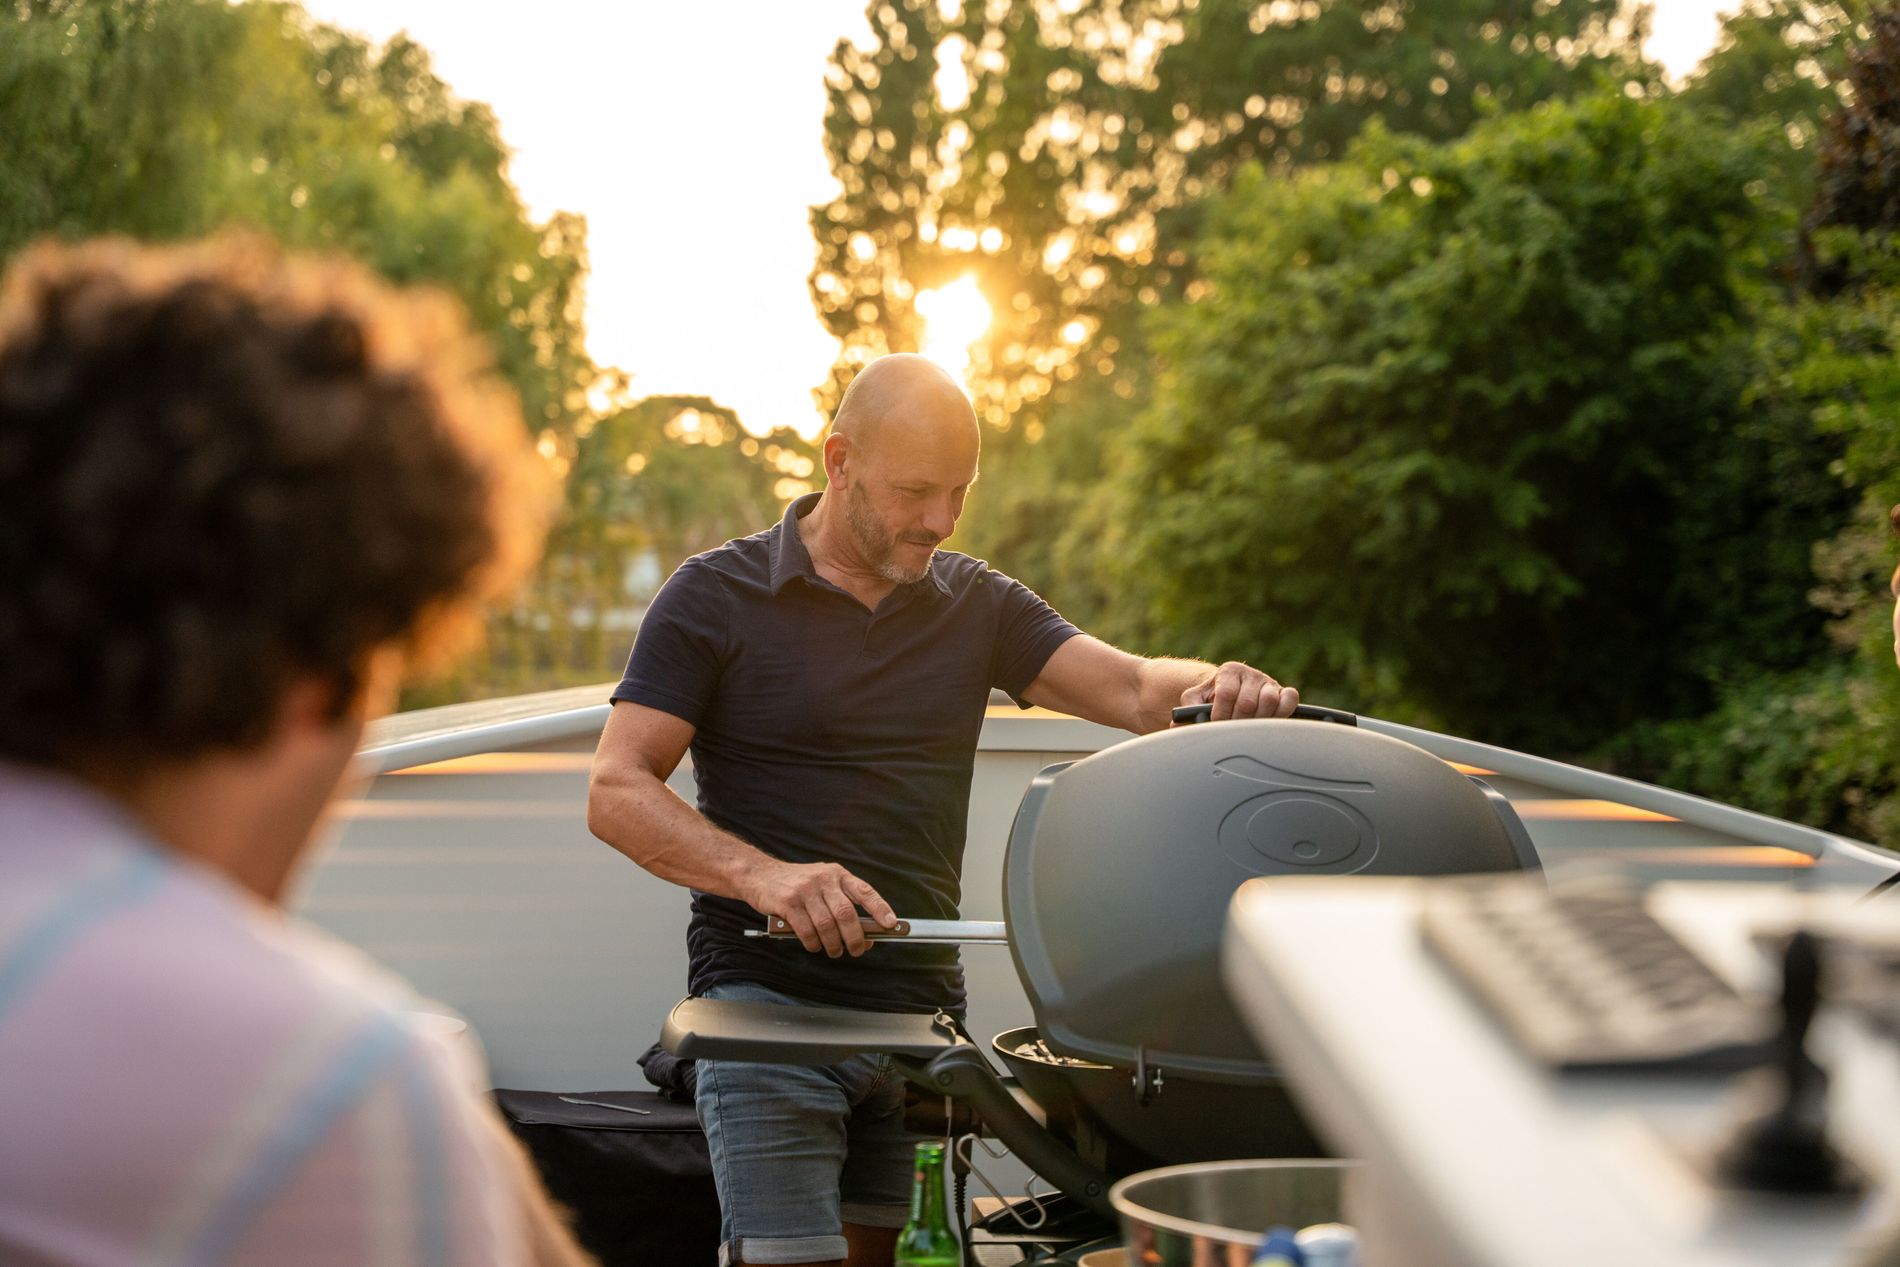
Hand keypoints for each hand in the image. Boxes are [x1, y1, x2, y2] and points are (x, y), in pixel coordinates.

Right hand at [745, 859, 897, 957]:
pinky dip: (813, 944)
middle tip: (858, 950)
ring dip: (834, 945)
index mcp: (837, 874)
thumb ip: (841, 903)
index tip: (890, 924)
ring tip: (834, 951)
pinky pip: (806, 930)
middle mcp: (823, 879)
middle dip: (855, 937)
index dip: (880, 908)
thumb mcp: (822, 884)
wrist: (760, 875)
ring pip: (827, 926)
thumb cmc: (796, 884)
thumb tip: (865, 933)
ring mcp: (805, 890)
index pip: (864, 891)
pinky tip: (814, 946)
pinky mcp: (788, 902)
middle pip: (846, 914)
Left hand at [1182, 661, 1298, 720]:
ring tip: (1248, 729)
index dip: (1220, 715)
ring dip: (1258, 720)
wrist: (1231, 694)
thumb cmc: (1212, 699)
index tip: (1217, 726)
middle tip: (1232, 733)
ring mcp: (1268, 682)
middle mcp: (1249, 674)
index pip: (1226, 694)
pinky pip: (1290, 698)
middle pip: (1247, 702)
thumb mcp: (1196, 701)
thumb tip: (1176, 728)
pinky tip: (1270, 722)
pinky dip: (1283, 711)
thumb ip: (1187, 711)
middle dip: (1238, 722)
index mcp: (1228, 671)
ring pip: (1269, 701)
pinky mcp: (1283, 691)